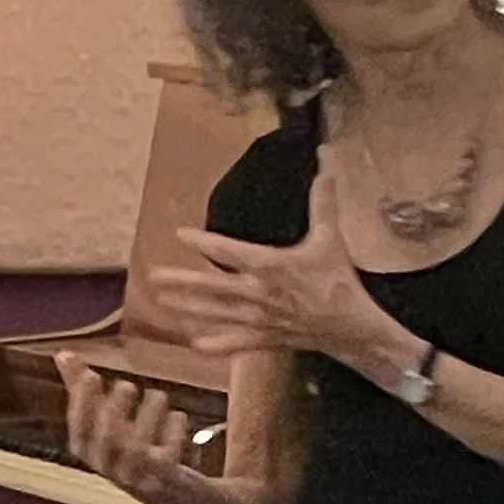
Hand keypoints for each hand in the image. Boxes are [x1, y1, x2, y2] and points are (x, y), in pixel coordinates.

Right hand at [56, 356, 210, 503]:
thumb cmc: (136, 452)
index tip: (89, 375)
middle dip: (113, 412)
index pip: (79, 431)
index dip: (82, 405)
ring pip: (136, 453)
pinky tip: (179, 416)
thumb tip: (62, 354)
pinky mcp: (168, 485)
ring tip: (158, 395)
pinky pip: (168, 463)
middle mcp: (112, 470)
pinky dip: (172, 437)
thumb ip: (84, 389)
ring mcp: (140, 480)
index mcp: (93, 454)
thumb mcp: (109, 421)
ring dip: (147, 420)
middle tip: (127, 385)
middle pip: (105, 443)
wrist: (175, 498)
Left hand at [151, 170, 390, 364]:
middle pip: (212, 287)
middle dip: (181, 282)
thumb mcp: (330, 237)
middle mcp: (258, 293)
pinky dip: (216, 345)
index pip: (228, 251)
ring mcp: (259, 319)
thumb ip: (323, 199)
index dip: (203, 242)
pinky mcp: (265, 338)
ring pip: (216, 314)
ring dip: (188, 308)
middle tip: (153, 278)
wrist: (350, 327)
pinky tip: (195, 344)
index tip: (181, 234)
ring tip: (162, 303)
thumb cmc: (338, 280)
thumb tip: (326, 158)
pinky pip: (236, 343)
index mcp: (270, 266)